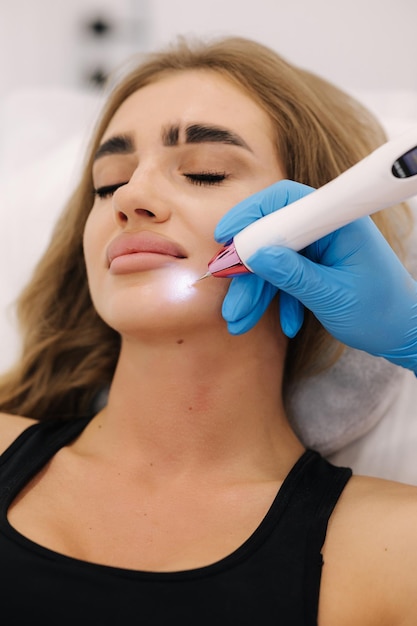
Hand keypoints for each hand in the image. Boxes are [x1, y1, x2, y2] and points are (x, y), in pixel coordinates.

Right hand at [215, 180, 416, 372]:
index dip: (251, 214)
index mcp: (338, 223)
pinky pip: (285, 276)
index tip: (225, 237)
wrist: (403, 334)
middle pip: (272, 236)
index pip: (286, 200)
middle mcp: (326, 229)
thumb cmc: (381, 314)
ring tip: (239, 322)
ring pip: (274, 260)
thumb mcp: (333, 297)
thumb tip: (256, 255)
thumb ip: (294, 275)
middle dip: (248, 271)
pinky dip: (279, 300)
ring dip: (256, 292)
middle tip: (230, 302)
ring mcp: (320, 248)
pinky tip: (286, 326)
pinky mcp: (315, 266)